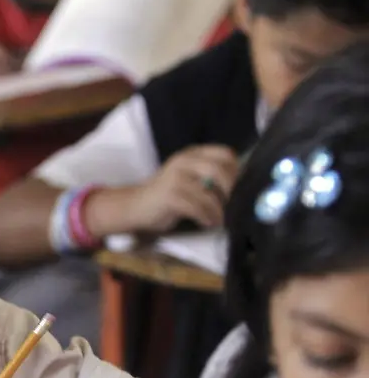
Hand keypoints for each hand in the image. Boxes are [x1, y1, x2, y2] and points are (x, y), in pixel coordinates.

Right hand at [118, 145, 239, 232]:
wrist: (136, 206)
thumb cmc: (167, 194)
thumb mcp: (190, 178)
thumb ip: (210, 176)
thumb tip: (242, 187)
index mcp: (192, 154)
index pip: (225, 154)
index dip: (237, 171)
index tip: (239, 187)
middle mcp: (184, 161)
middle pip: (219, 171)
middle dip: (230, 192)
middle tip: (234, 206)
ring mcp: (175, 178)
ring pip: (209, 194)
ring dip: (219, 211)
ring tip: (221, 220)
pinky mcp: (169, 196)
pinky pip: (197, 207)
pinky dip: (206, 217)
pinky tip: (207, 223)